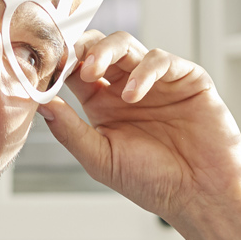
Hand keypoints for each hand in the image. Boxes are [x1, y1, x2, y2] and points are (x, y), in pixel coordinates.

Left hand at [36, 31, 240, 225]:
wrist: (200, 195)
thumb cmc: (153, 183)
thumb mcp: (101, 159)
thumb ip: (70, 131)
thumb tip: (40, 104)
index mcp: (103, 105)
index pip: (76, 70)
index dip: (61, 63)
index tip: (45, 64)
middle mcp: (128, 88)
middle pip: (99, 48)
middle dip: (82, 48)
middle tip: (71, 59)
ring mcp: (157, 81)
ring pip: (127, 44)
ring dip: (106, 51)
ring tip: (93, 72)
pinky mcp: (187, 79)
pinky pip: (161, 60)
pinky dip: (144, 71)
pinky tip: (134, 94)